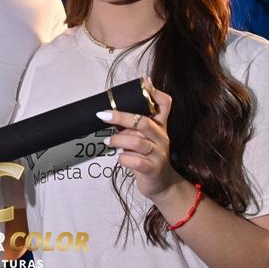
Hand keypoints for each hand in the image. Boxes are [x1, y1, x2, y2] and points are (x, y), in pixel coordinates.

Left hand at [98, 76, 181, 199]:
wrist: (161, 185)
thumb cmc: (147, 157)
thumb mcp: (144, 137)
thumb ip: (134, 122)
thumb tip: (115, 105)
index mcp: (159, 126)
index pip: (165, 105)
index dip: (155, 93)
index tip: (144, 83)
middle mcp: (162, 138)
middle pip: (144, 122)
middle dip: (122, 117)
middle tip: (103, 115)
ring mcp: (158, 154)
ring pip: (138, 142)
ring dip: (118, 140)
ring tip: (108, 142)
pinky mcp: (153, 170)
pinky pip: (136, 161)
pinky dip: (123, 158)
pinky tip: (119, 158)